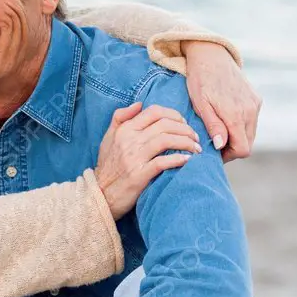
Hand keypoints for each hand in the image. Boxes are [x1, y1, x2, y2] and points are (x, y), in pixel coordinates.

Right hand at [95, 103, 201, 218]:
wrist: (100, 193)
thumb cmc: (108, 166)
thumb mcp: (108, 137)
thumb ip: (121, 117)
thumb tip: (139, 103)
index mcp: (124, 129)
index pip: (154, 112)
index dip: (174, 114)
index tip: (184, 123)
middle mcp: (129, 140)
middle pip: (165, 125)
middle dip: (185, 129)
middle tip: (195, 137)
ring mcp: (134, 158)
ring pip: (166, 140)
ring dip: (186, 142)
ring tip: (196, 148)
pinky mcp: (139, 175)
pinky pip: (163, 162)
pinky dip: (178, 159)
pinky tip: (187, 160)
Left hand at [181, 41, 261, 161]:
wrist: (210, 54)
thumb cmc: (200, 79)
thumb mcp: (201, 104)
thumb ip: (213, 126)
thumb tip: (222, 146)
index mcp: (236, 114)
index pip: (242, 149)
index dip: (229, 156)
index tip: (215, 152)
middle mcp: (250, 110)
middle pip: (248, 143)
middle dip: (233, 147)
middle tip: (215, 142)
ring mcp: (255, 103)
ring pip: (251, 132)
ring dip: (237, 136)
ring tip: (219, 129)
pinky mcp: (256, 97)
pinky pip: (252, 119)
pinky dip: (241, 124)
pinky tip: (226, 117)